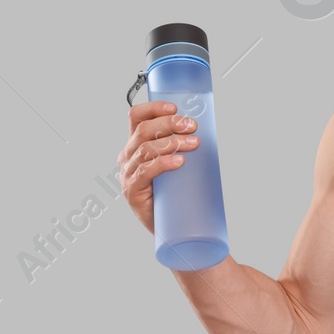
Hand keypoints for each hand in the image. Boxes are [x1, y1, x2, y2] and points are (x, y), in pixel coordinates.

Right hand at [118, 101, 198, 234]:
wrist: (170, 226)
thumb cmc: (174, 192)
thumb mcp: (177, 162)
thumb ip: (182, 146)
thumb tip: (205, 129)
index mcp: (135, 145)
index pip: (136, 118)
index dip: (153, 108)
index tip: (175, 107)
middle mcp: (128, 157)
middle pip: (143, 131)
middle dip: (169, 124)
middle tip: (192, 126)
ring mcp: (128, 175)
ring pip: (145, 149)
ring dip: (172, 142)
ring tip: (194, 143)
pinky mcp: (133, 192)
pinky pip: (145, 172)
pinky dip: (163, 163)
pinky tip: (179, 161)